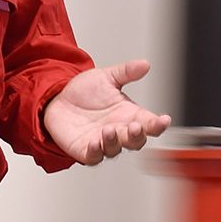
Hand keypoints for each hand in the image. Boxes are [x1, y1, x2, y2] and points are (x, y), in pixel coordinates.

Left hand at [42, 60, 172, 166]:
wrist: (56, 98)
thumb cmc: (84, 92)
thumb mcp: (107, 77)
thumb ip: (126, 72)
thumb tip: (144, 64)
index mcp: (128, 115)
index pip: (149, 123)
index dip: (158, 124)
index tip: (163, 120)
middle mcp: (118, 130)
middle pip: (136, 141)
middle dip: (138, 136)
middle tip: (136, 127)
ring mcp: (102, 142)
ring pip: (115, 150)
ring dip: (115, 142)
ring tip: (109, 130)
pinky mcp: (85, 150)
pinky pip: (93, 157)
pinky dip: (96, 152)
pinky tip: (95, 142)